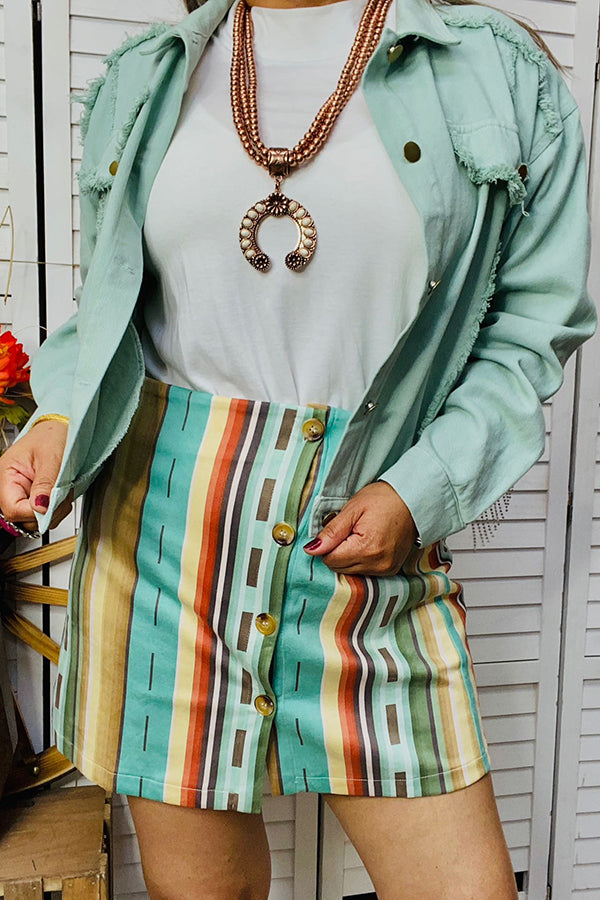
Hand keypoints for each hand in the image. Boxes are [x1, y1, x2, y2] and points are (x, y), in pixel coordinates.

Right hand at [0, 420, 72, 531]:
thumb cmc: (53, 435)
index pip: (12, 508)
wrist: (62, 427)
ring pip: (35, 518)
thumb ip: (45, 484)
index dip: (33, 512)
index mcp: (7, 474)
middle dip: (46, 512)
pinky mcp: (35, 495)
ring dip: (54, 511)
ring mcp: (23, 492)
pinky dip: (56, 508)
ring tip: (63, 492)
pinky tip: (62, 494)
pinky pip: (44, 512)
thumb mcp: (52, 458)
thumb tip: (40, 508)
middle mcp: (11, 486)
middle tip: (62, 497)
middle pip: (23, 517)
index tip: (51, 506)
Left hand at [303, 481, 418, 575]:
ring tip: (360, 535)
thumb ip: (331, 532)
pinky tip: (368, 543)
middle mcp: (377, 564)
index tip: (338, 529)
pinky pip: (365, 571)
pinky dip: (361, 560)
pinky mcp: (391, 570)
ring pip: (351, 571)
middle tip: (349, 530)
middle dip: (338, 550)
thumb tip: (311, 550)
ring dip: (349, 556)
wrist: (413, 500)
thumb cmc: (383, 499)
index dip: (327, 545)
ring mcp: (386, 569)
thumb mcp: (353, 509)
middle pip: (339, 568)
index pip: (330, 560)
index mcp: (366, 549)